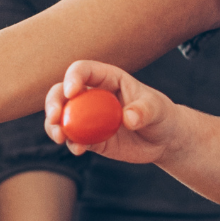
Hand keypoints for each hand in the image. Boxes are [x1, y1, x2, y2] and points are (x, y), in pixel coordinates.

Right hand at [40, 61, 175, 164]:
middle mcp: (94, 96)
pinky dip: (71, 143)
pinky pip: (75, 139)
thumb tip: (128, 118)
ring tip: (60, 137)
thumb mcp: (158, 109)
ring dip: (55, 125)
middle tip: (55, 116)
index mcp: (108, 79)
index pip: (84, 70)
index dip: (73, 77)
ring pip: (63, 116)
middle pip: (63, 92)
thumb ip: (144, 110)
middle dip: (54, 102)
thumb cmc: (162, 114)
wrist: (165, 140)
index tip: (72, 92)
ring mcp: (89, 118)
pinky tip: (78, 150)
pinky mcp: (91, 138)